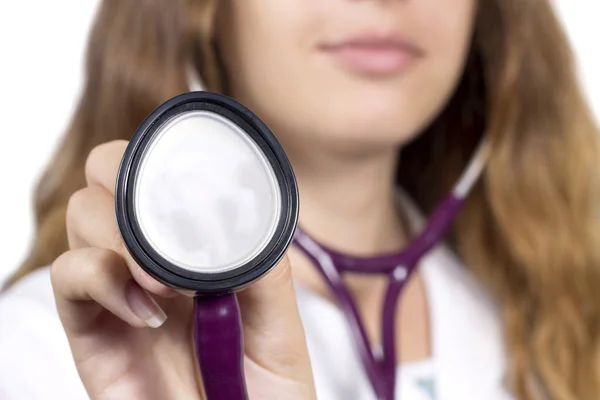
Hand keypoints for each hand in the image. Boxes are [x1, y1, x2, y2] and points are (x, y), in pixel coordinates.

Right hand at [51, 140, 315, 399]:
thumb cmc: (264, 389)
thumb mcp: (279, 326)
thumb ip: (266, 271)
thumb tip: (245, 218)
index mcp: (195, 247)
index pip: (161, 174)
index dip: (167, 161)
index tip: (198, 187)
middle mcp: (150, 258)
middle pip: (109, 177)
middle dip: (133, 185)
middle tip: (176, 235)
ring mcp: (116, 290)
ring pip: (82, 215)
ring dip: (125, 236)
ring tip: (169, 285)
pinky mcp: (89, 330)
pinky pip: (68, 277)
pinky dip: (102, 279)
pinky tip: (147, 312)